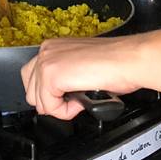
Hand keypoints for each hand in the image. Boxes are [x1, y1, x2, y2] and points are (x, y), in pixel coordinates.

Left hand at [20, 35, 145, 119]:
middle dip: (52, 102)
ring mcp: (46, 63)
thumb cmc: (116, 63)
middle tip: (75, 98)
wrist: (129, 60)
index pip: (33, 78)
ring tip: (80, 99)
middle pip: (31, 91)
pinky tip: (81, 101)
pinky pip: (49, 107)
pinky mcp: (51, 76)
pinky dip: (65, 112)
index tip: (70, 93)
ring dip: (59, 107)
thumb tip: (59, 93)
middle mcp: (46, 51)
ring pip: (38, 102)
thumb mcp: (80, 65)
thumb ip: (64, 75)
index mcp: (52, 47)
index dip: (51, 93)